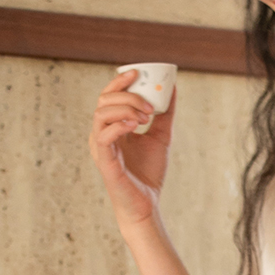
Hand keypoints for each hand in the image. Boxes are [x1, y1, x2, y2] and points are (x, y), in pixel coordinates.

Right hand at [87, 69, 176, 233]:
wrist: (146, 203)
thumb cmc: (149, 171)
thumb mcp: (161, 136)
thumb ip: (165, 113)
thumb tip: (173, 88)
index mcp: (112, 125)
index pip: (109, 96)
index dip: (119, 81)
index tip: (138, 72)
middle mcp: (102, 133)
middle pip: (104, 100)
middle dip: (127, 95)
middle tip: (150, 105)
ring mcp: (100, 146)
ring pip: (101, 114)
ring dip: (125, 109)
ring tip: (146, 117)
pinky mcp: (103, 160)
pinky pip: (103, 136)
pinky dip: (118, 125)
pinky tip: (135, 125)